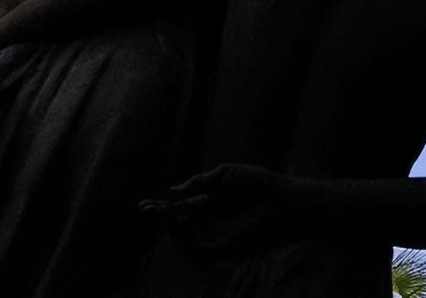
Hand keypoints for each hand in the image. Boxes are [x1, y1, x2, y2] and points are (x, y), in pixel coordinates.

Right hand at [140, 163, 291, 255]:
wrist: (281, 199)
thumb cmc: (258, 184)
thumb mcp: (224, 175)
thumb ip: (199, 181)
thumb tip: (173, 190)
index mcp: (209, 205)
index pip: (181, 209)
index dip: (163, 208)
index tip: (144, 205)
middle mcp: (210, 223)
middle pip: (178, 225)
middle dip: (161, 218)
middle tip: (146, 209)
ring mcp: (216, 236)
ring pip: (184, 239)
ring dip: (171, 225)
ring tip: (162, 212)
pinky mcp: (225, 249)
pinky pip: (197, 249)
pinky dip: (186, 235)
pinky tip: (181, 218)